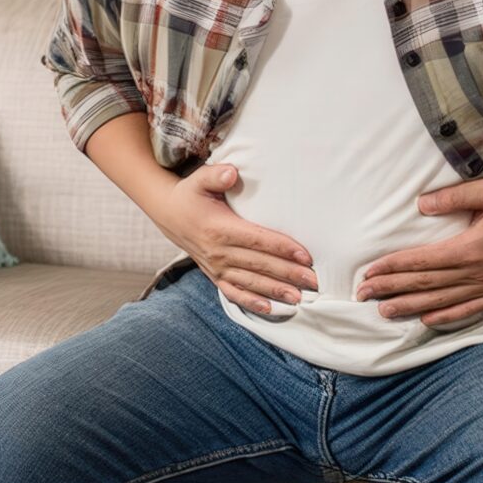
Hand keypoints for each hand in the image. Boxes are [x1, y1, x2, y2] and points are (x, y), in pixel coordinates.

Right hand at [149, 162, 318, 315]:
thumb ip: (216, 175)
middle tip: (313, 280)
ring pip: (250, 282)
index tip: (305, 255)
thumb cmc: (191, 195)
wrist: (168, 215)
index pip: (257, 240)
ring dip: (275, 291)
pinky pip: (233, 293)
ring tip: (299, 298)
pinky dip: (251, 303)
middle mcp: (218, 252)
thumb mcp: (199, 180)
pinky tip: (270, 309)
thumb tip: (232, 173)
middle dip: (287, 273)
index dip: (282, 248)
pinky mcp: (214, 275)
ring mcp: (216, 267)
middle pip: (259, 264)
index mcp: (219, 228)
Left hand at [353, 177, 482, 326]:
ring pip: (443, 302)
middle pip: (426, 285)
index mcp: (471, 248)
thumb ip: (454, 196)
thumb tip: (421, 204)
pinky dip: (446, 317)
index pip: (422, 262)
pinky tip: (427, 321)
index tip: (369, 272)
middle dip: (391, 289)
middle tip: (362, 295)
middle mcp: (478, 273)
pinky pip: (470, 311)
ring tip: (384, 312)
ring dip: (411, 307)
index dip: (393, 268)